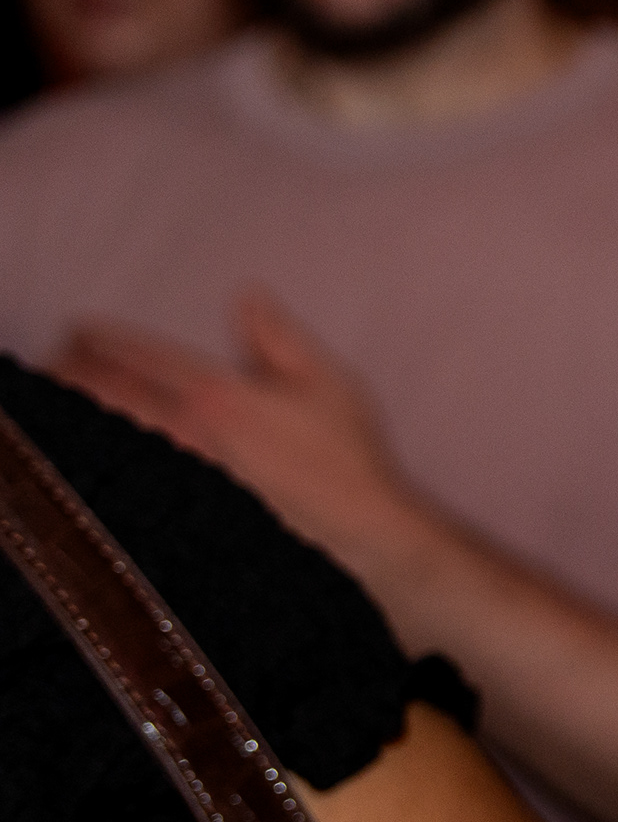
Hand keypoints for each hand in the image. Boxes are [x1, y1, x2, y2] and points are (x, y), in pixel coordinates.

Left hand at [56, 294, 442, 586]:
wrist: (355, 525)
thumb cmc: (345, 452)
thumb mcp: (325, 379)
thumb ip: (277, 336)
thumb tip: (244, 296)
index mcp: (216, 395)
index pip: (140, 357)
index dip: (101, 338)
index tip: (79, 328)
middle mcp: (186, 432)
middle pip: (106, 395)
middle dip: (74, 371)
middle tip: (59, 359)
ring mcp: (182, 470)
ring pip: (109, 431)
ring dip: (81, 407)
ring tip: (66, 394)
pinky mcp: (186, 499)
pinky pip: (127, 468)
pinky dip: (104, 448)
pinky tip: (100, 444)